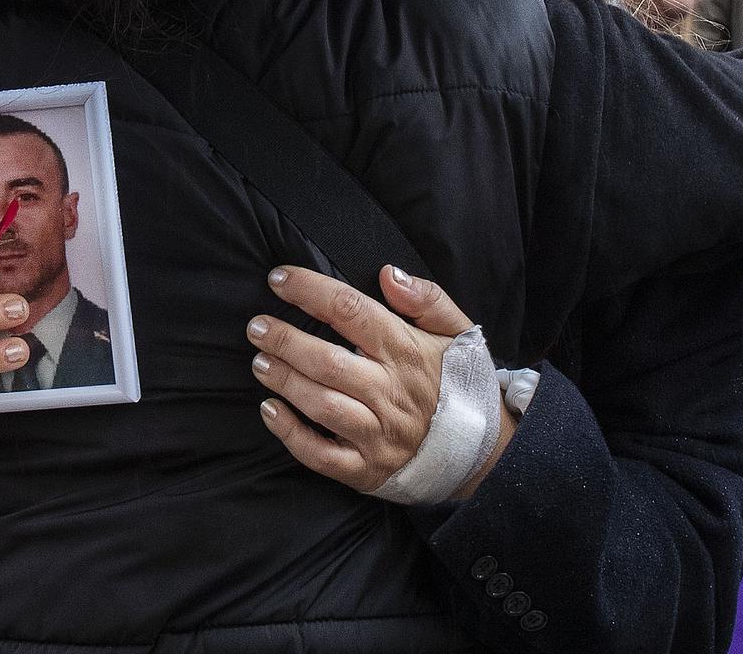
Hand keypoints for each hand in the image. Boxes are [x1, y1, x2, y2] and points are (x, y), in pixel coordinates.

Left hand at [247, 265, 515, 498]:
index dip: (310, 291)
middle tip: (257, 326)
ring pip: (323, 405)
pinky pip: (321, 455)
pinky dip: (291, 434)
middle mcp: (390, 392)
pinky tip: (269, 410)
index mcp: (407, 352)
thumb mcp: (459, 333)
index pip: (352, 311)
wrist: (484, 455)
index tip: (278, 279)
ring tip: (259, 362)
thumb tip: (388, 273)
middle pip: (329, 361)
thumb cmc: (460, 384)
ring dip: (286, 382)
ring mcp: (377, 434)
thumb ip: (427, 298)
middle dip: (286, 340)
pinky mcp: (366, 469)